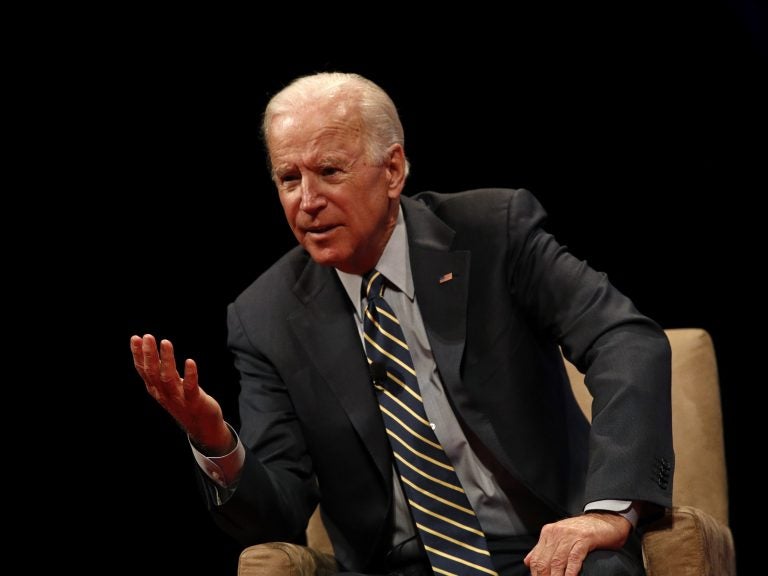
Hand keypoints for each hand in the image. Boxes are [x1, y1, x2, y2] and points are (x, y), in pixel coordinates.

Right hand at [131, 334, 233, 454]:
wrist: (202, 426)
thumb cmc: (184, 401)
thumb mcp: (168, 386)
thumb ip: (160, 372)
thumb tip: (152, 351)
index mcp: (156, 389)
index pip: (143, 370)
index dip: (138, 354)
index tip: (135, 338)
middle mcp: (163, 393)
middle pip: (152, 372)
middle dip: (149, 354)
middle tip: (148, 336)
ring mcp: (178, 398)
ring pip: (168, 378)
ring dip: (166, 360)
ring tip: (166, 342)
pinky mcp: (194, 401)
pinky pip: (190, 387)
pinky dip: (189, 374)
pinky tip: (190, 361)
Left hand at [524, 512, 630, 575]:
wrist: (605, 519)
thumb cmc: (583, 532)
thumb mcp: (560, 537)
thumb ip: (543, 549)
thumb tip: (528, 562)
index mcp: (548, 533)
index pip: (536, 559)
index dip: (536, 575)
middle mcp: (556, 533)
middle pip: (545, 562)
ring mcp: (570, 535)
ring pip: (558, 562)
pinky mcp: (584, 539)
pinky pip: (574, 558)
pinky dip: (570, 572)